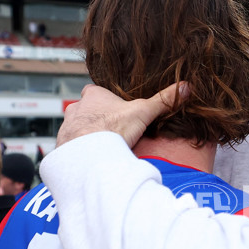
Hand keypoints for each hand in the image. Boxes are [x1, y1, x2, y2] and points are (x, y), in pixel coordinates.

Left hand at [56, 83, 183, 148]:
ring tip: (102, 149)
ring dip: (87, 137)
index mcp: (93, 96)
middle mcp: (76, 108)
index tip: (118, 112)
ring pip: (77, 129)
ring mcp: (67, 128)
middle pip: (86, 111)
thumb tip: (186, 87)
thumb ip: (163, 100)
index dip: (108, 102)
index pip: (97, 92)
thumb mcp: (143, 112)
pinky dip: (81, 153)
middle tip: (112, 133)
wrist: (89, 155)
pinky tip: (92, 161)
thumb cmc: (113, 129)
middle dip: (97, 120)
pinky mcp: (62, 147)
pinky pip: (71, 148)